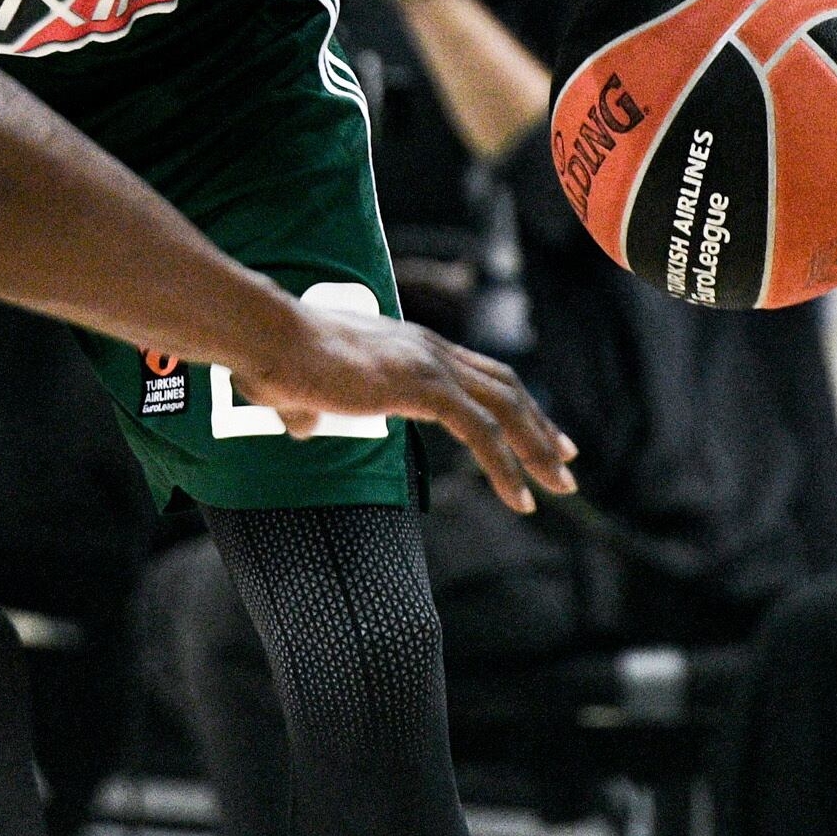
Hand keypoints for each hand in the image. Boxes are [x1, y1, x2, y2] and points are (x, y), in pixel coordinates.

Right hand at [230, 306, 577, 513]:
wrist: (269, 337)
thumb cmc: (274, 359)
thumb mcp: (297, 389)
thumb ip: (308, 408)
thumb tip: (303, 427)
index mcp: (409, 345)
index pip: (477, 373)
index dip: (511, 403)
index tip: (537, 431)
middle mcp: (429, 349)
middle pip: (505, 387)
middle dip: (540, 425)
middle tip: (567, 460)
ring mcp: (430, 366)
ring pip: (506, 409)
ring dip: (537, 448)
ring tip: (560, 485)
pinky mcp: (424, 387)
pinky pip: (482, 432)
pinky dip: (507, 465)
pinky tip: (520, 498)